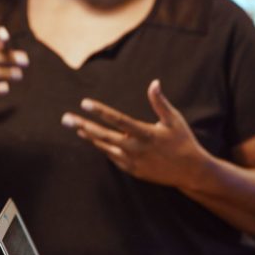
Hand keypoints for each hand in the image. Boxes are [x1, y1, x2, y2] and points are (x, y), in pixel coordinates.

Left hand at [62, 80, 209, 188]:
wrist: (189, 171)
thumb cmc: (182, 141)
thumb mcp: (174, 120)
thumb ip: (160, 102)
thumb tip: (154, 83)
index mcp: (145, 134)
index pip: (117, 120)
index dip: (100, 111)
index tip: (84, 103)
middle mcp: (136, 149)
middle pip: (103, 136)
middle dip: (82, 125)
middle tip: (65, 118)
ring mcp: (132, 162)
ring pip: (105, 148)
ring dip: (90, 137)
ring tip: (76, 128)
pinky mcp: (132, 171)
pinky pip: (113, 158)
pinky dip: (104, 148)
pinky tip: (95, 140)